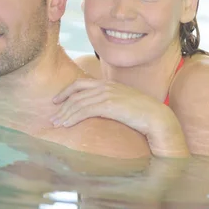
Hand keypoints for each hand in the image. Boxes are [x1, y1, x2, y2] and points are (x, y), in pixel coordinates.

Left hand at [51, 79, 189, 156]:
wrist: (156, 117)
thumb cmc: (142, 114)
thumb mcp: (123, 103)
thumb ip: (110, 102)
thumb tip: (99, 111)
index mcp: (108, 84)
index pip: (81, 84)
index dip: (66, 91)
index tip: (56, 101)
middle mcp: (106, 86)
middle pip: (76, 93)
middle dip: (62, 104)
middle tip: (52, 116)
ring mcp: (107, 94)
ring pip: (78, 102)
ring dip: (65, 113)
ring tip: (56, 123)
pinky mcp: (108, 105)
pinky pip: (84, 110)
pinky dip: (72, 117)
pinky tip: (66, 124)